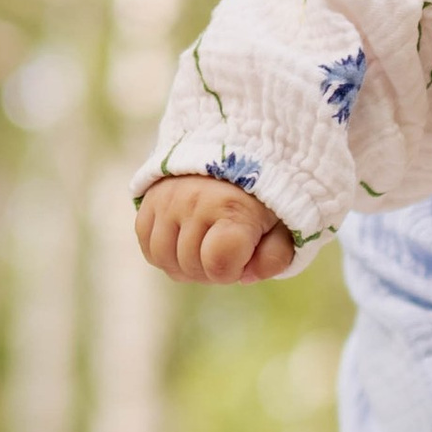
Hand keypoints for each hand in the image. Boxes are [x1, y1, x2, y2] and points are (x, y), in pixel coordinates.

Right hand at [136, 176, 295, 282]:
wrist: (235, 154)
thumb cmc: (263, 199)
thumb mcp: (283, 226)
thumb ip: (274, 257)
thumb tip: (244, 277)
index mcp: (232, 209)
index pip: (218, 265)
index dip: (232, 272)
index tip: (243, 257)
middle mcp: (194, 202)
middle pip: (190, 266)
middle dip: (210, 271)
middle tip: (225, 253)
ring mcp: (168, 199)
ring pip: (163, 259)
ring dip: (184, 266)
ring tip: (204, 252)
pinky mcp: (150, 199)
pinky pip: (147, 246)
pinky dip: (165, 255)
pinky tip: (185, 246)